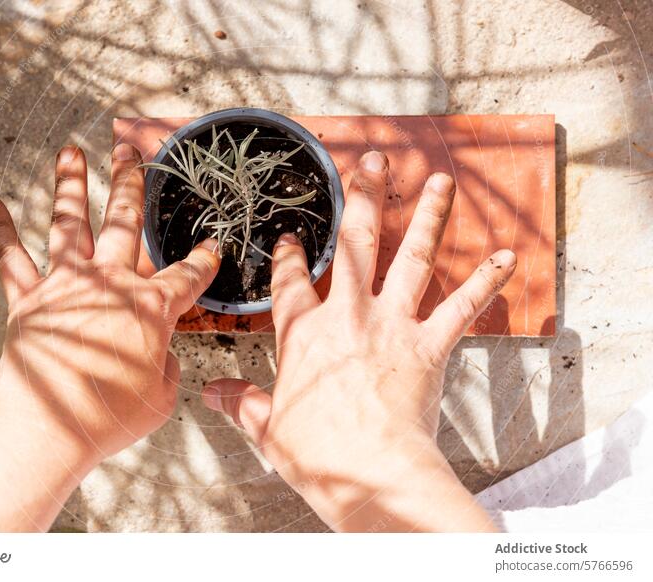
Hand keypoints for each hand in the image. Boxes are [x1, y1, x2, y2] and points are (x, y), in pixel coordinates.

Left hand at [0, 143, 218, 530]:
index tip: (213, 245)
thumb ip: (165, 366)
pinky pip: (11, 260)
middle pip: (125, 224)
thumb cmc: (110, 418)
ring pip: (71, 224)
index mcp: (151, 307)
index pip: (186, 276)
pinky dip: (0, 231)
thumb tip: (157, 353)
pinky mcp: (28, 301)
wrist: (50, 430)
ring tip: (72, 152)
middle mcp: (110, 284)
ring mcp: (66, 287)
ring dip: (71, 185)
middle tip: (132, 153)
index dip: (204, 260)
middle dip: (132, 184)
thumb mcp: (162, 397)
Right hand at [202, 151, 514, 531]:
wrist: (372, 474)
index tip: (289, 236)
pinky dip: (485, 282)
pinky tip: (507, 257)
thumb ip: (241, 403)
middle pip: (354, 244)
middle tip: (371, 160)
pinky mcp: (430, 345)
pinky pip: (462, 307)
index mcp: (304, 334)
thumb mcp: (268, 427)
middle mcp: (349, 316)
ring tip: (439, 180)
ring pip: (411, 257)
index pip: (290, 283)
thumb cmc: (317, 454)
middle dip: (361, 198)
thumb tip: (210, 393)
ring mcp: (393, 325)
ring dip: (426, 216)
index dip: (288, 256)